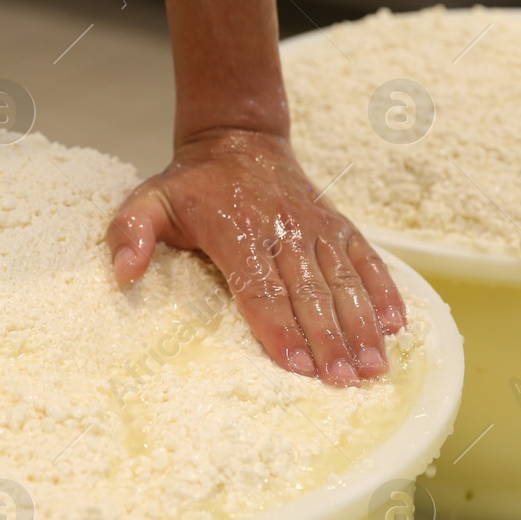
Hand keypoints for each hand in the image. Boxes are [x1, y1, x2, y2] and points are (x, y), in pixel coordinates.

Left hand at [106, 129, 406, 385]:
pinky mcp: (337, 225)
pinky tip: (397, 324)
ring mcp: (315, 227)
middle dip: (329, 339)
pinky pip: (365, 259)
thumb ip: (130, 233)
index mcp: (237, 230)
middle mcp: (283, 229)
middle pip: (310, 293)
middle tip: (344, 381)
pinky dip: (384, 290)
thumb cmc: (191, 184)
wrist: (238, 138)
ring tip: (374, 366)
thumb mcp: (149, 200)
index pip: (261, 287)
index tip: (296, 365)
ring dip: (362, 325)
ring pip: (343, 280)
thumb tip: (122, 272)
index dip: (279, 327)